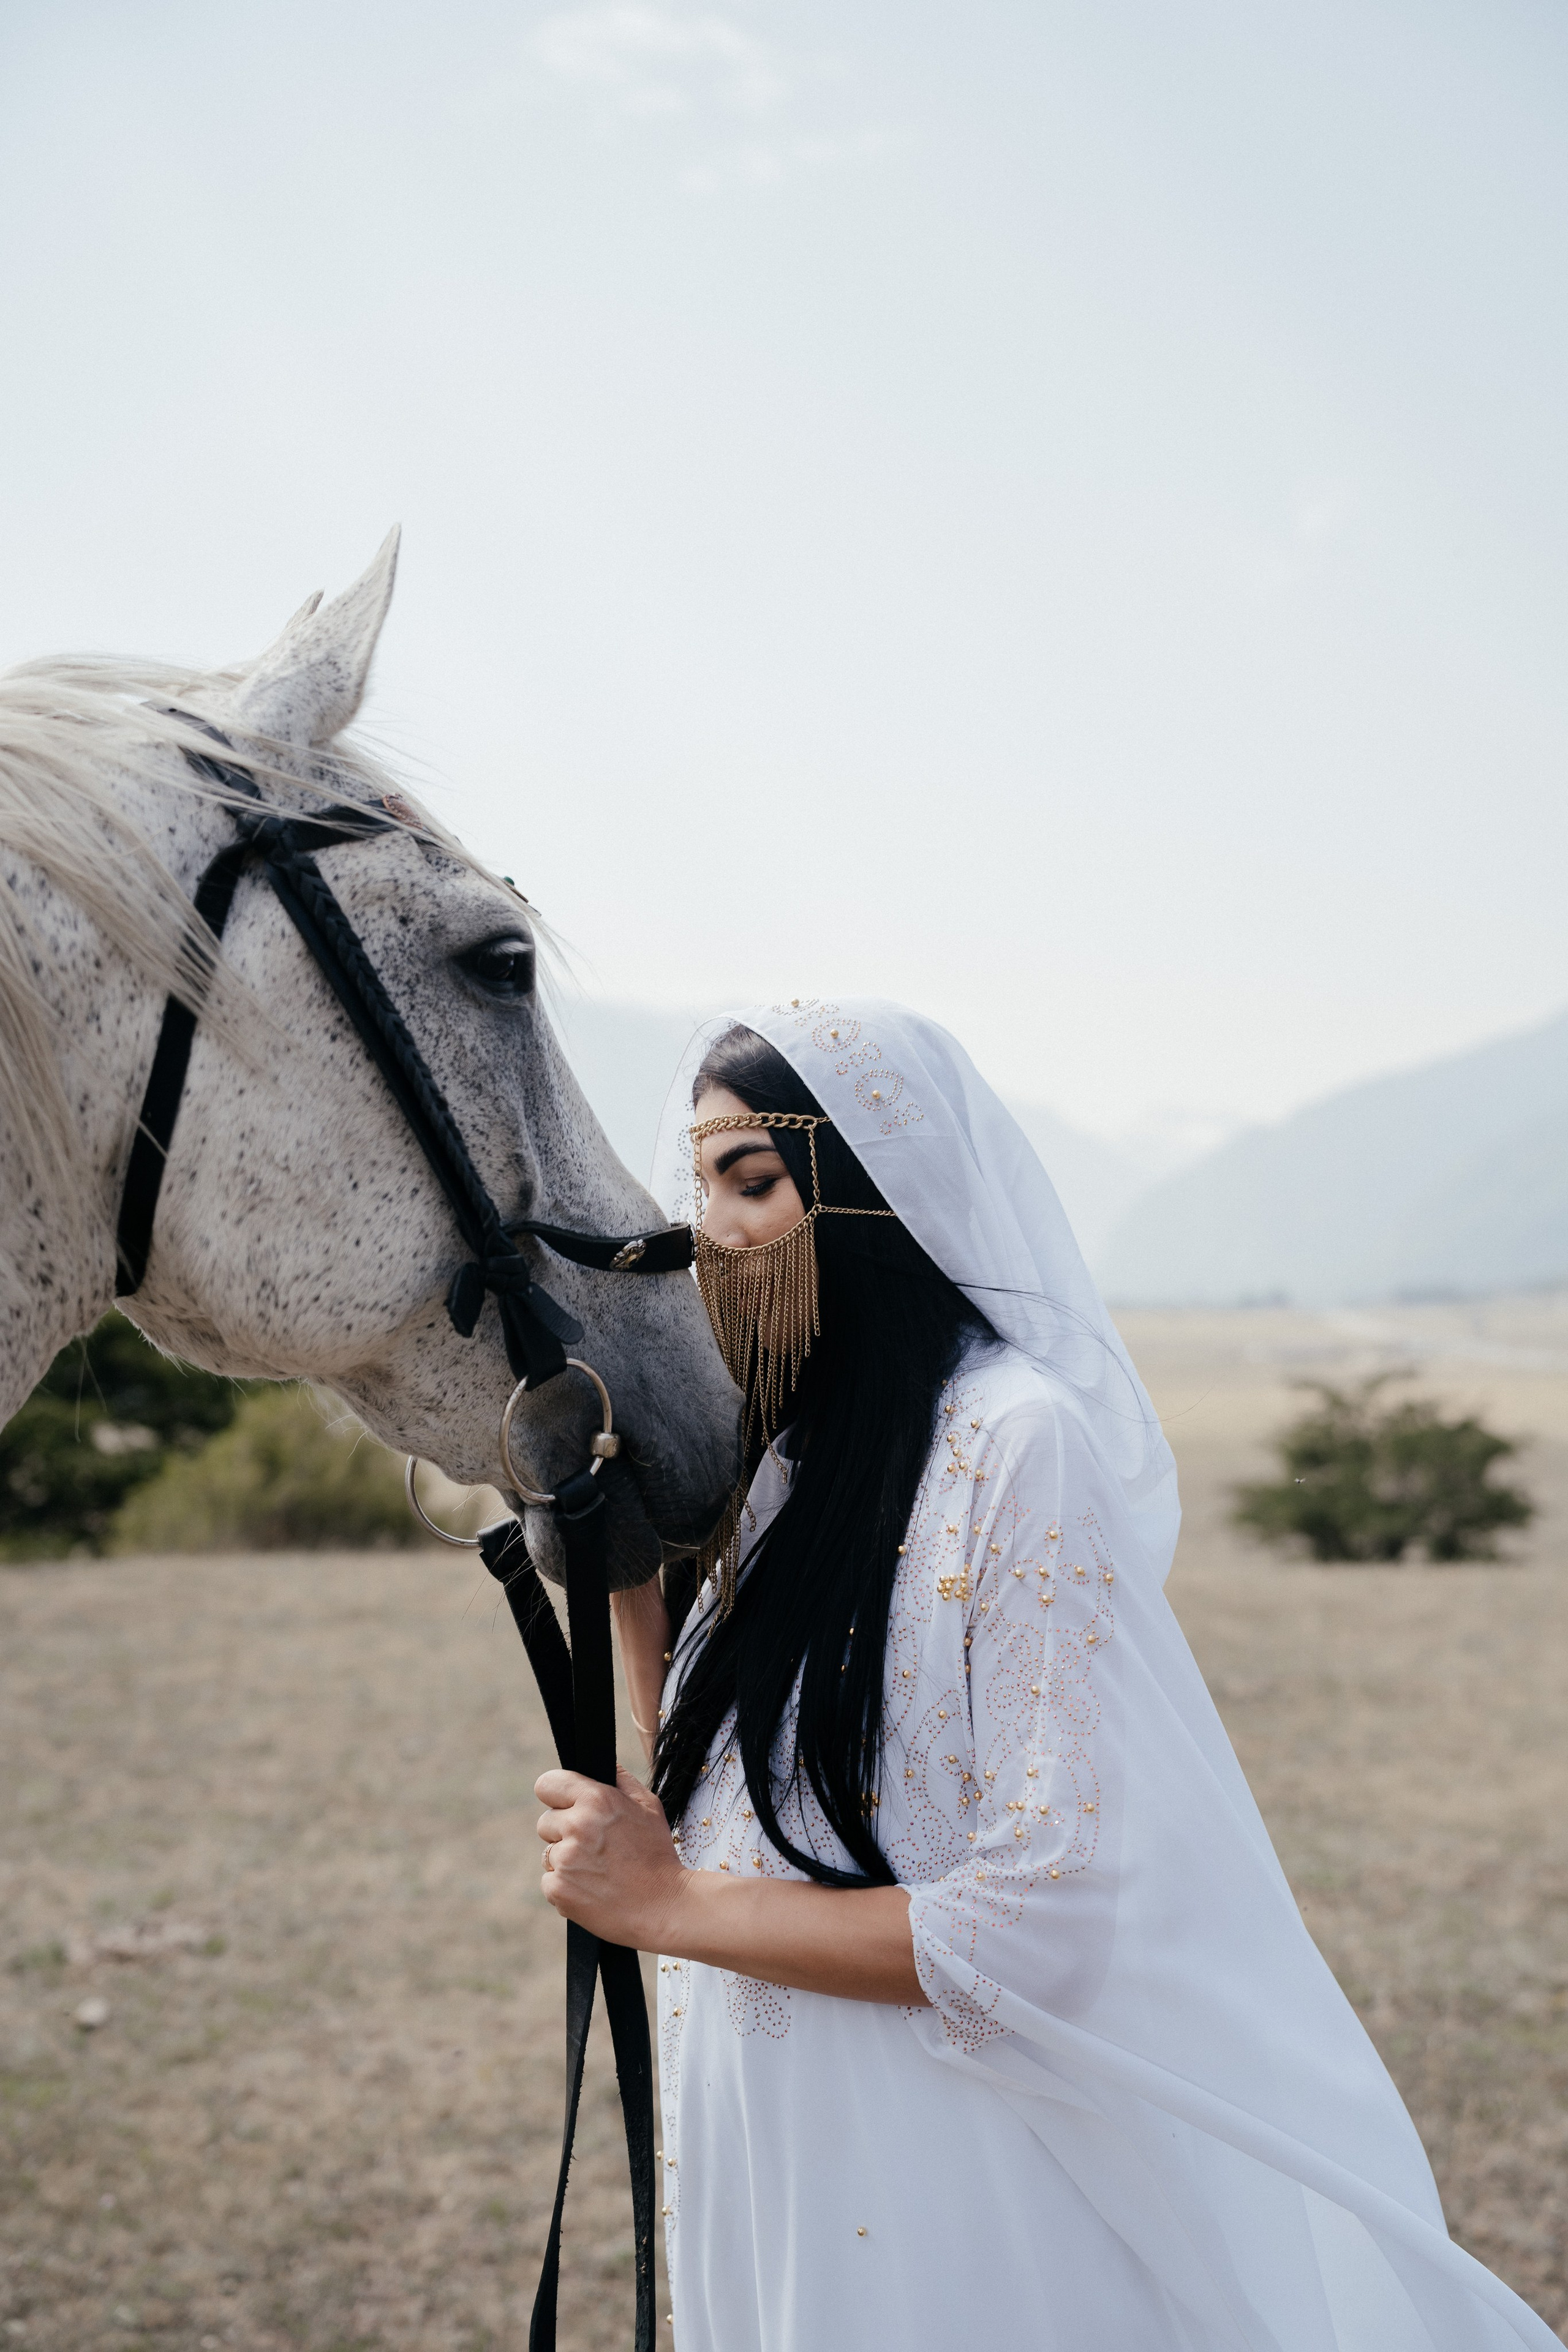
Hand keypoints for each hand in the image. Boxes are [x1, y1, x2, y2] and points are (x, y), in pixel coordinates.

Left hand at [535, 1766, 687, 1948]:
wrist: (665, 1907)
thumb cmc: (658, 1855)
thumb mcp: (648, 1807)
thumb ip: (620, 1780)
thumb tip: (602, 1765)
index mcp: (595, 1800)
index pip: (547, 1784)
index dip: (556, 1795)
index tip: (564, 1805)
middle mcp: (576, 1826)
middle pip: (545, 1822)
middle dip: (564, 1832)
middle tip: (594, 1846)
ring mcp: (565, 1860)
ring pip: (549, 1854)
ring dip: (566, 1861)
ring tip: (598, 1870)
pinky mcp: (558, 1890)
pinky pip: (549, 1882)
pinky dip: (566, 1887)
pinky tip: (592, 1890)